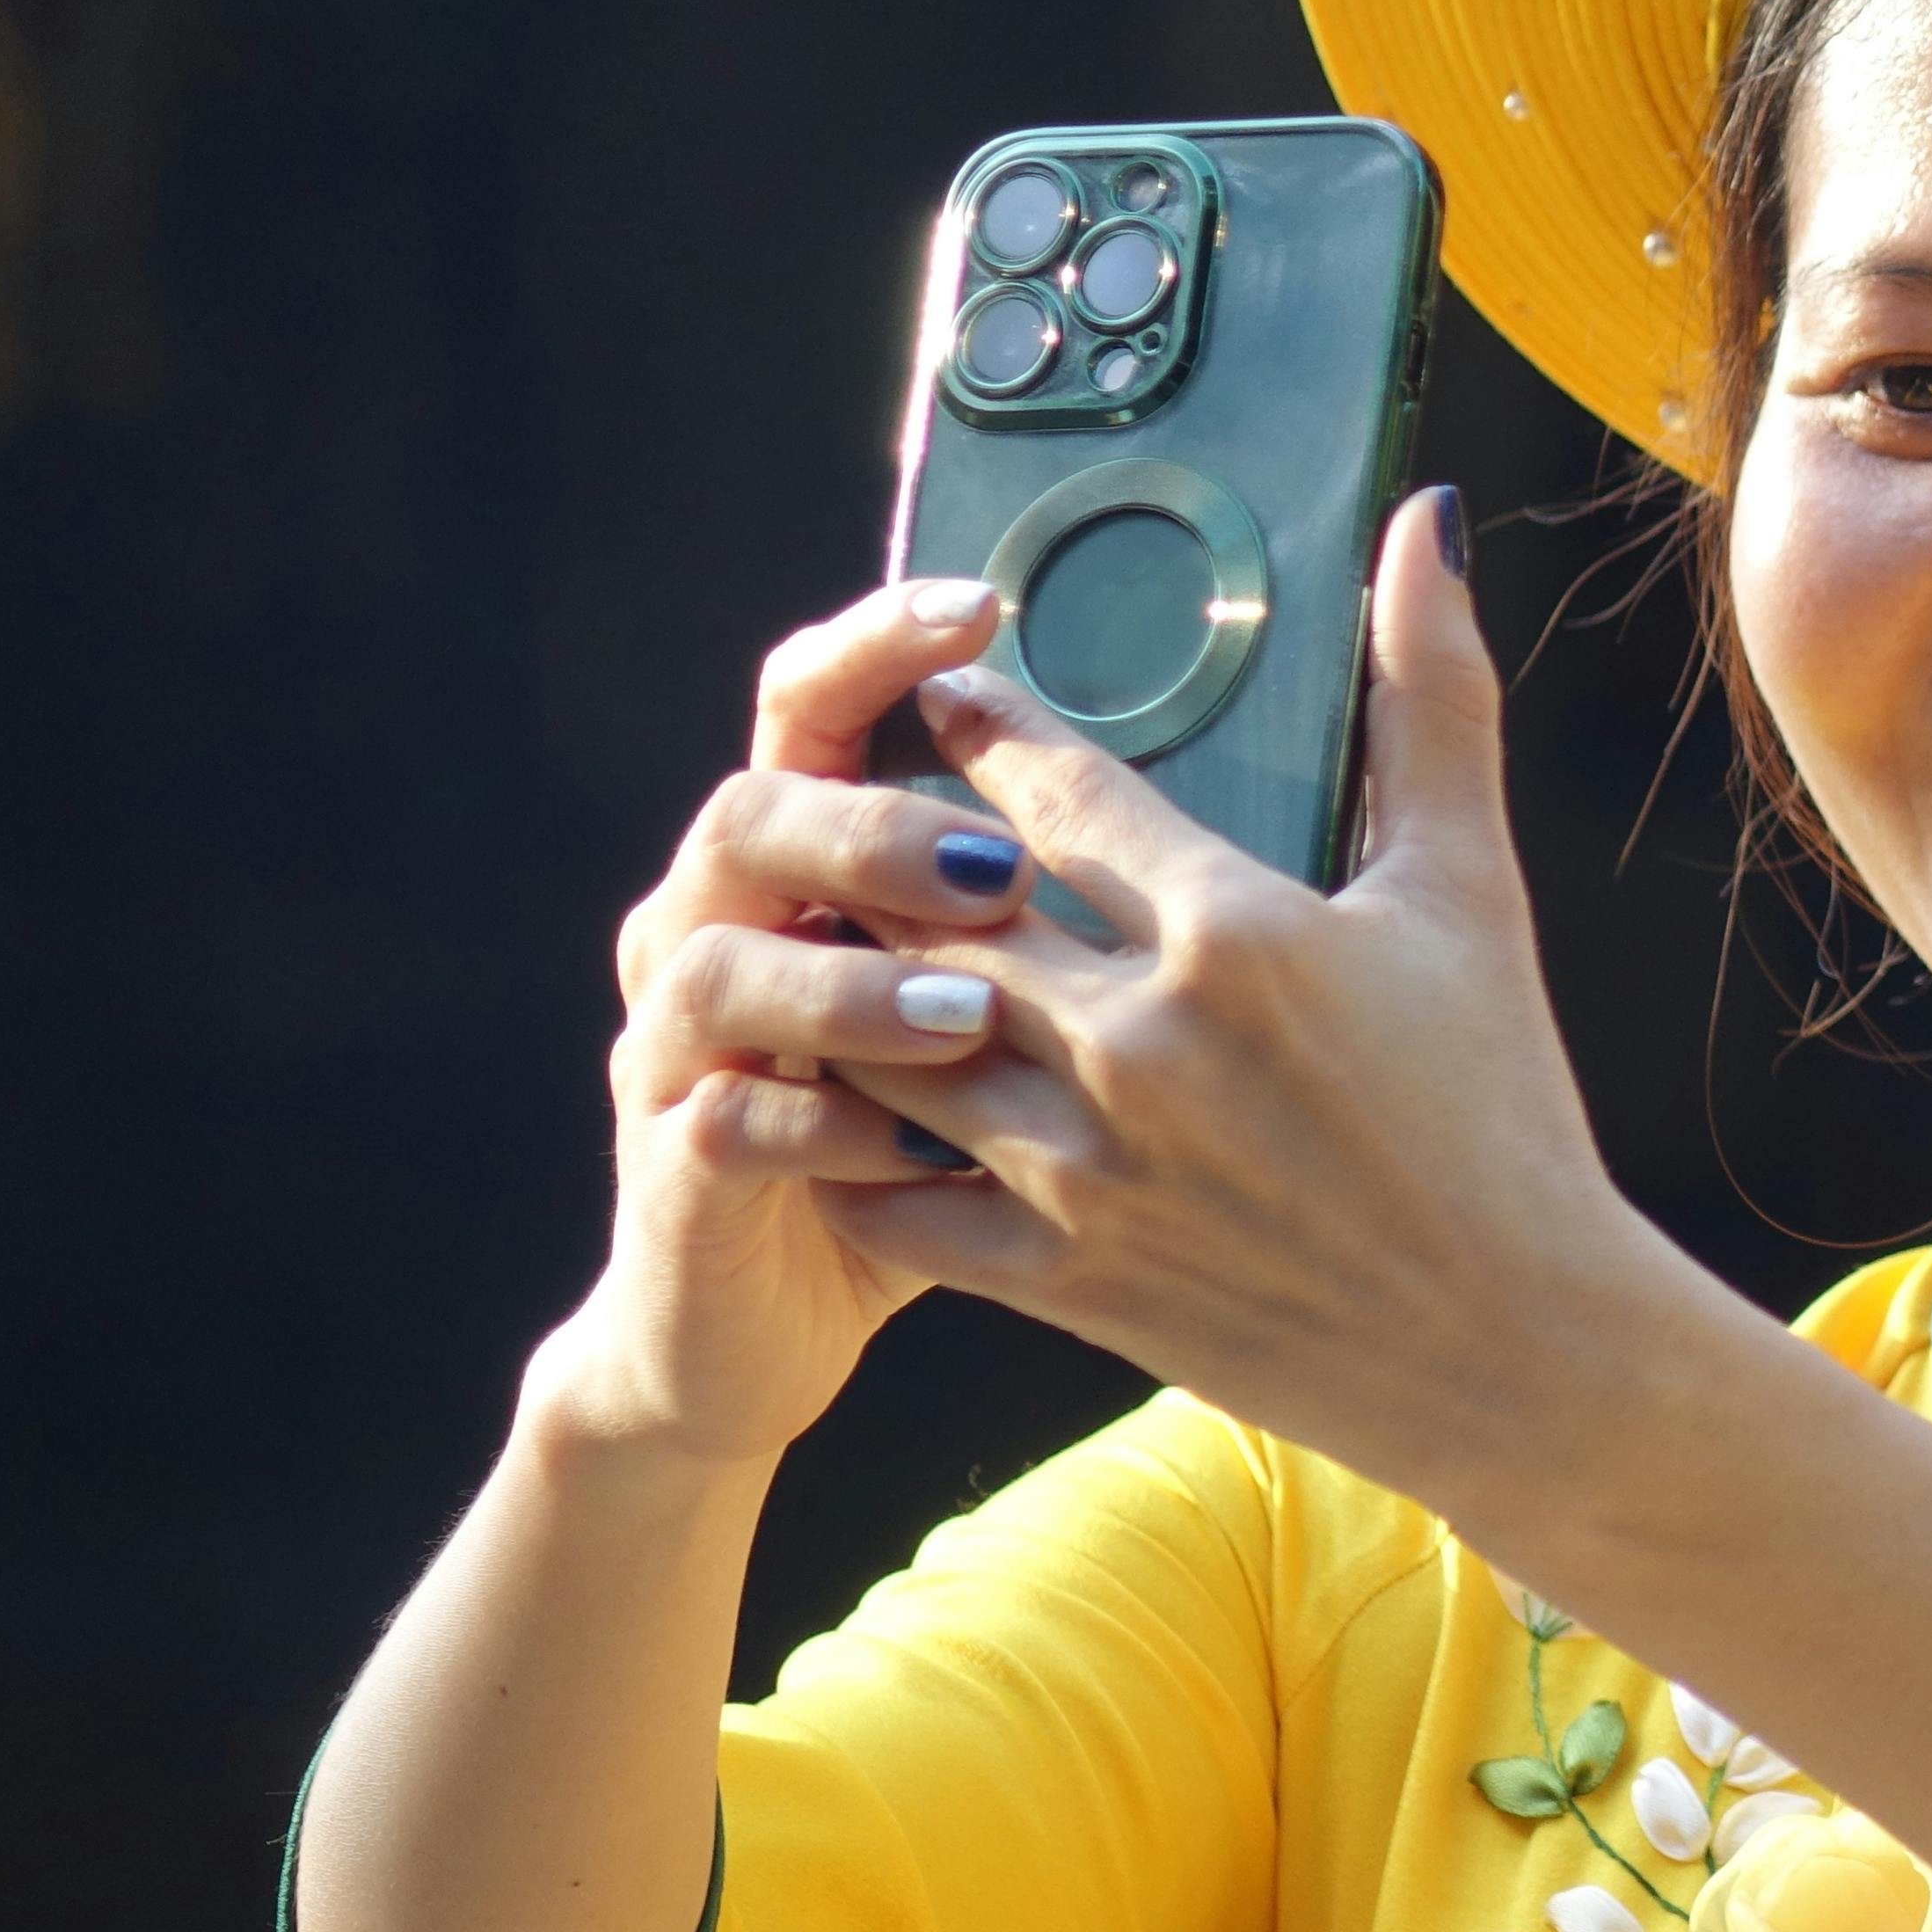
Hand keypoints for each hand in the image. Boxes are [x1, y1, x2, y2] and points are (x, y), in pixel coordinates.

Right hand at [555, 579, 1039, 1463]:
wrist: (766, 1323)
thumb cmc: (940, 1138)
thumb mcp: (1015, 998)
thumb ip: (1084, 876)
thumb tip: (1253, 754)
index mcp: (811, 856)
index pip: (821, 706)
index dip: (881, 649)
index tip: (983, 608)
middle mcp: (726, 924)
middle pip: (752, 811)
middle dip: (869, 825)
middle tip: (997, 865)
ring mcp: (684, 1045)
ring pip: (714, 962)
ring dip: (843, 982)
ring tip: (973, 1016)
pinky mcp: (679, 1166)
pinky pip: (722, 1119)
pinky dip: (813, 1124)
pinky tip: (918, 1149)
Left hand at [817, 494, 1680, 1516]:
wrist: (1515, 1346)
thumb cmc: (1503, 1108)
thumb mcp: (1471, 892)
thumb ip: (1434, 697)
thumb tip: (1421, 521)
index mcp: (1239, 933)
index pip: (1056, 789)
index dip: (981, 728)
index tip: (940, 692)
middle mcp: (1144, 1044)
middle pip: (940, 911)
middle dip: (880, 850)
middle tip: (841, 805)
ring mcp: (1091, 1170)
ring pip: (891, 1049)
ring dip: (841, 990)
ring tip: (811, 940)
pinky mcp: (1064, 1278)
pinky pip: (897, 1201)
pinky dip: (844, 1153)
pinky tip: (826, 1107)